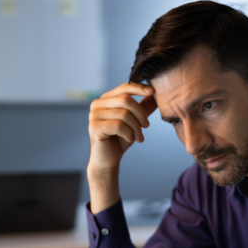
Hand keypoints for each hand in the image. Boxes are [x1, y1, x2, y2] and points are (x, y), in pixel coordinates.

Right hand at [86, 83, 157, 213]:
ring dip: (136, 127)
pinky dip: (128, 133)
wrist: (108, 160)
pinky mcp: (94, 127)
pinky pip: (118, 125)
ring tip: (138, 137)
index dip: (139, 88)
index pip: (124, 87)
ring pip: (124, 114)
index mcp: (106, 99)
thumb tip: (154, 94)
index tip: (152, 91)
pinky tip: (130, 139)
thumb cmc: (120, 140)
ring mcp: (94, 115)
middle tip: (146, 126)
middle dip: (140, 114)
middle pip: (126, 100)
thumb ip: (142, 107)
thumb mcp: (134, 121)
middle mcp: (97, 104)